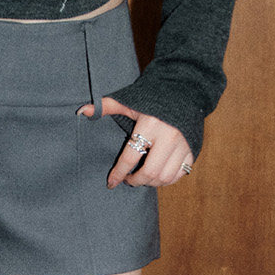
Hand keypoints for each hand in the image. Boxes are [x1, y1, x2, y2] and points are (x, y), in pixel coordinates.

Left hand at [77, 96, 193, 187]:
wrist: (185, 90)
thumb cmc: (152, 97)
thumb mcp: (129, 101)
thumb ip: (106, 106)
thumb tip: (81, 111)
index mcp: (150, 125)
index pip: (130, 157)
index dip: (118, 173)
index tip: (111, 182)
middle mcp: (168, 136)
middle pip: (149, 172)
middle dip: (136, 181)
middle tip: (128, 180)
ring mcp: (183, 145)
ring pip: (165, 177)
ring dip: (151, 183)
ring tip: (142, 178)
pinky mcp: (193, 150)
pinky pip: (179, 174)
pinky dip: (167, 180)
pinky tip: (157, 176)